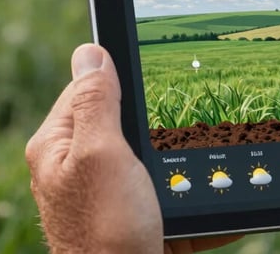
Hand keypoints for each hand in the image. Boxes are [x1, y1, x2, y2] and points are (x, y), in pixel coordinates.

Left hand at [26, 44, 240, 252]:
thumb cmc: (107, 229)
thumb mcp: (101, 153)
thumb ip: (97, 101)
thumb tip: (91, 51)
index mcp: (60, 146)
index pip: (88, 89)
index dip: (121, 79)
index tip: (157, 72)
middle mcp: (80, 169)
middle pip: (127, 123)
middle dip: (162, 124)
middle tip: (188, 126)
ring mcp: (110, 195)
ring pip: (156, 158)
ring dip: (187, 162)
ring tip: (215, 162)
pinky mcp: (138, 218)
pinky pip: (173, 195)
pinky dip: (195, 197)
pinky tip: (219, 198)